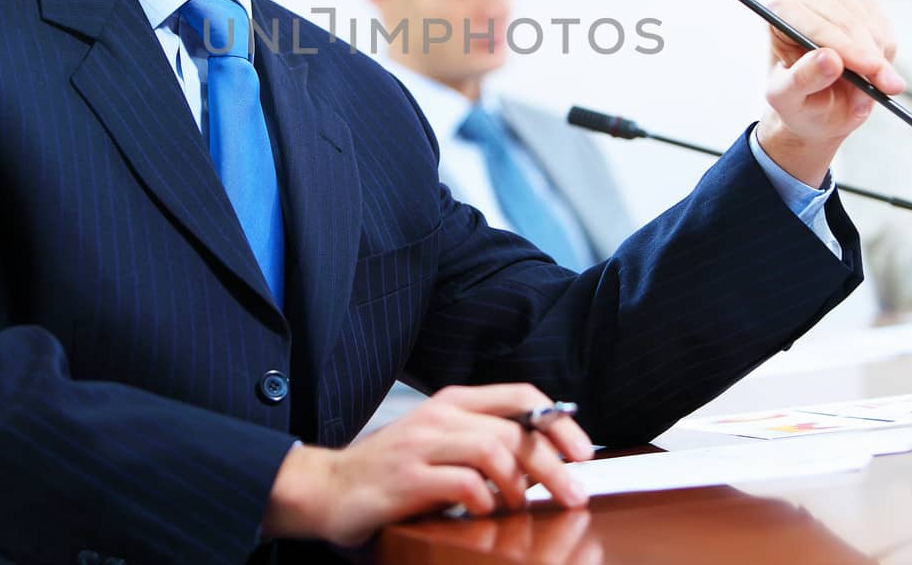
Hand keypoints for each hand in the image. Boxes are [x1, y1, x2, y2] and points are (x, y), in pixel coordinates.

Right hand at [261, 383, 593, 546]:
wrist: (327, 488)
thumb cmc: (391, 472)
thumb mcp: (440, 446)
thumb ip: (483, 445)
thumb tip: (544, 463)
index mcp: (453, 403)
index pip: (520, 396)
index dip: (560, 422)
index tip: (583, 453)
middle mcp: (439, 416)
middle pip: (515, 430)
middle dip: (554, 464)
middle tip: (574, 494)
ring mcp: (421, 445)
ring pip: (494, 452)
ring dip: (520, 485)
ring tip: (519, 507)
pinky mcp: (406, 478)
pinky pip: (463, 485)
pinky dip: (483, 503)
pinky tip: (481, 514)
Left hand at [756, 0, 903, 185]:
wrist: (817, 108)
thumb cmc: (795, 100)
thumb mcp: (788, 99)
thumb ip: (803, 79)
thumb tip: (829, 58)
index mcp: (780, 14)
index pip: (814, 23)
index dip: (844, 44)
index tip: (868, 67)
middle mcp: (808, 0)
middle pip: (847, 22)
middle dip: (869, 59)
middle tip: (886, 88)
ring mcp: (839, 2)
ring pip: (871, 28)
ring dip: (879, 64)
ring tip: (864, 97)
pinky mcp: (865, 10)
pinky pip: (886, 33)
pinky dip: (886, 59)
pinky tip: (872, 78)